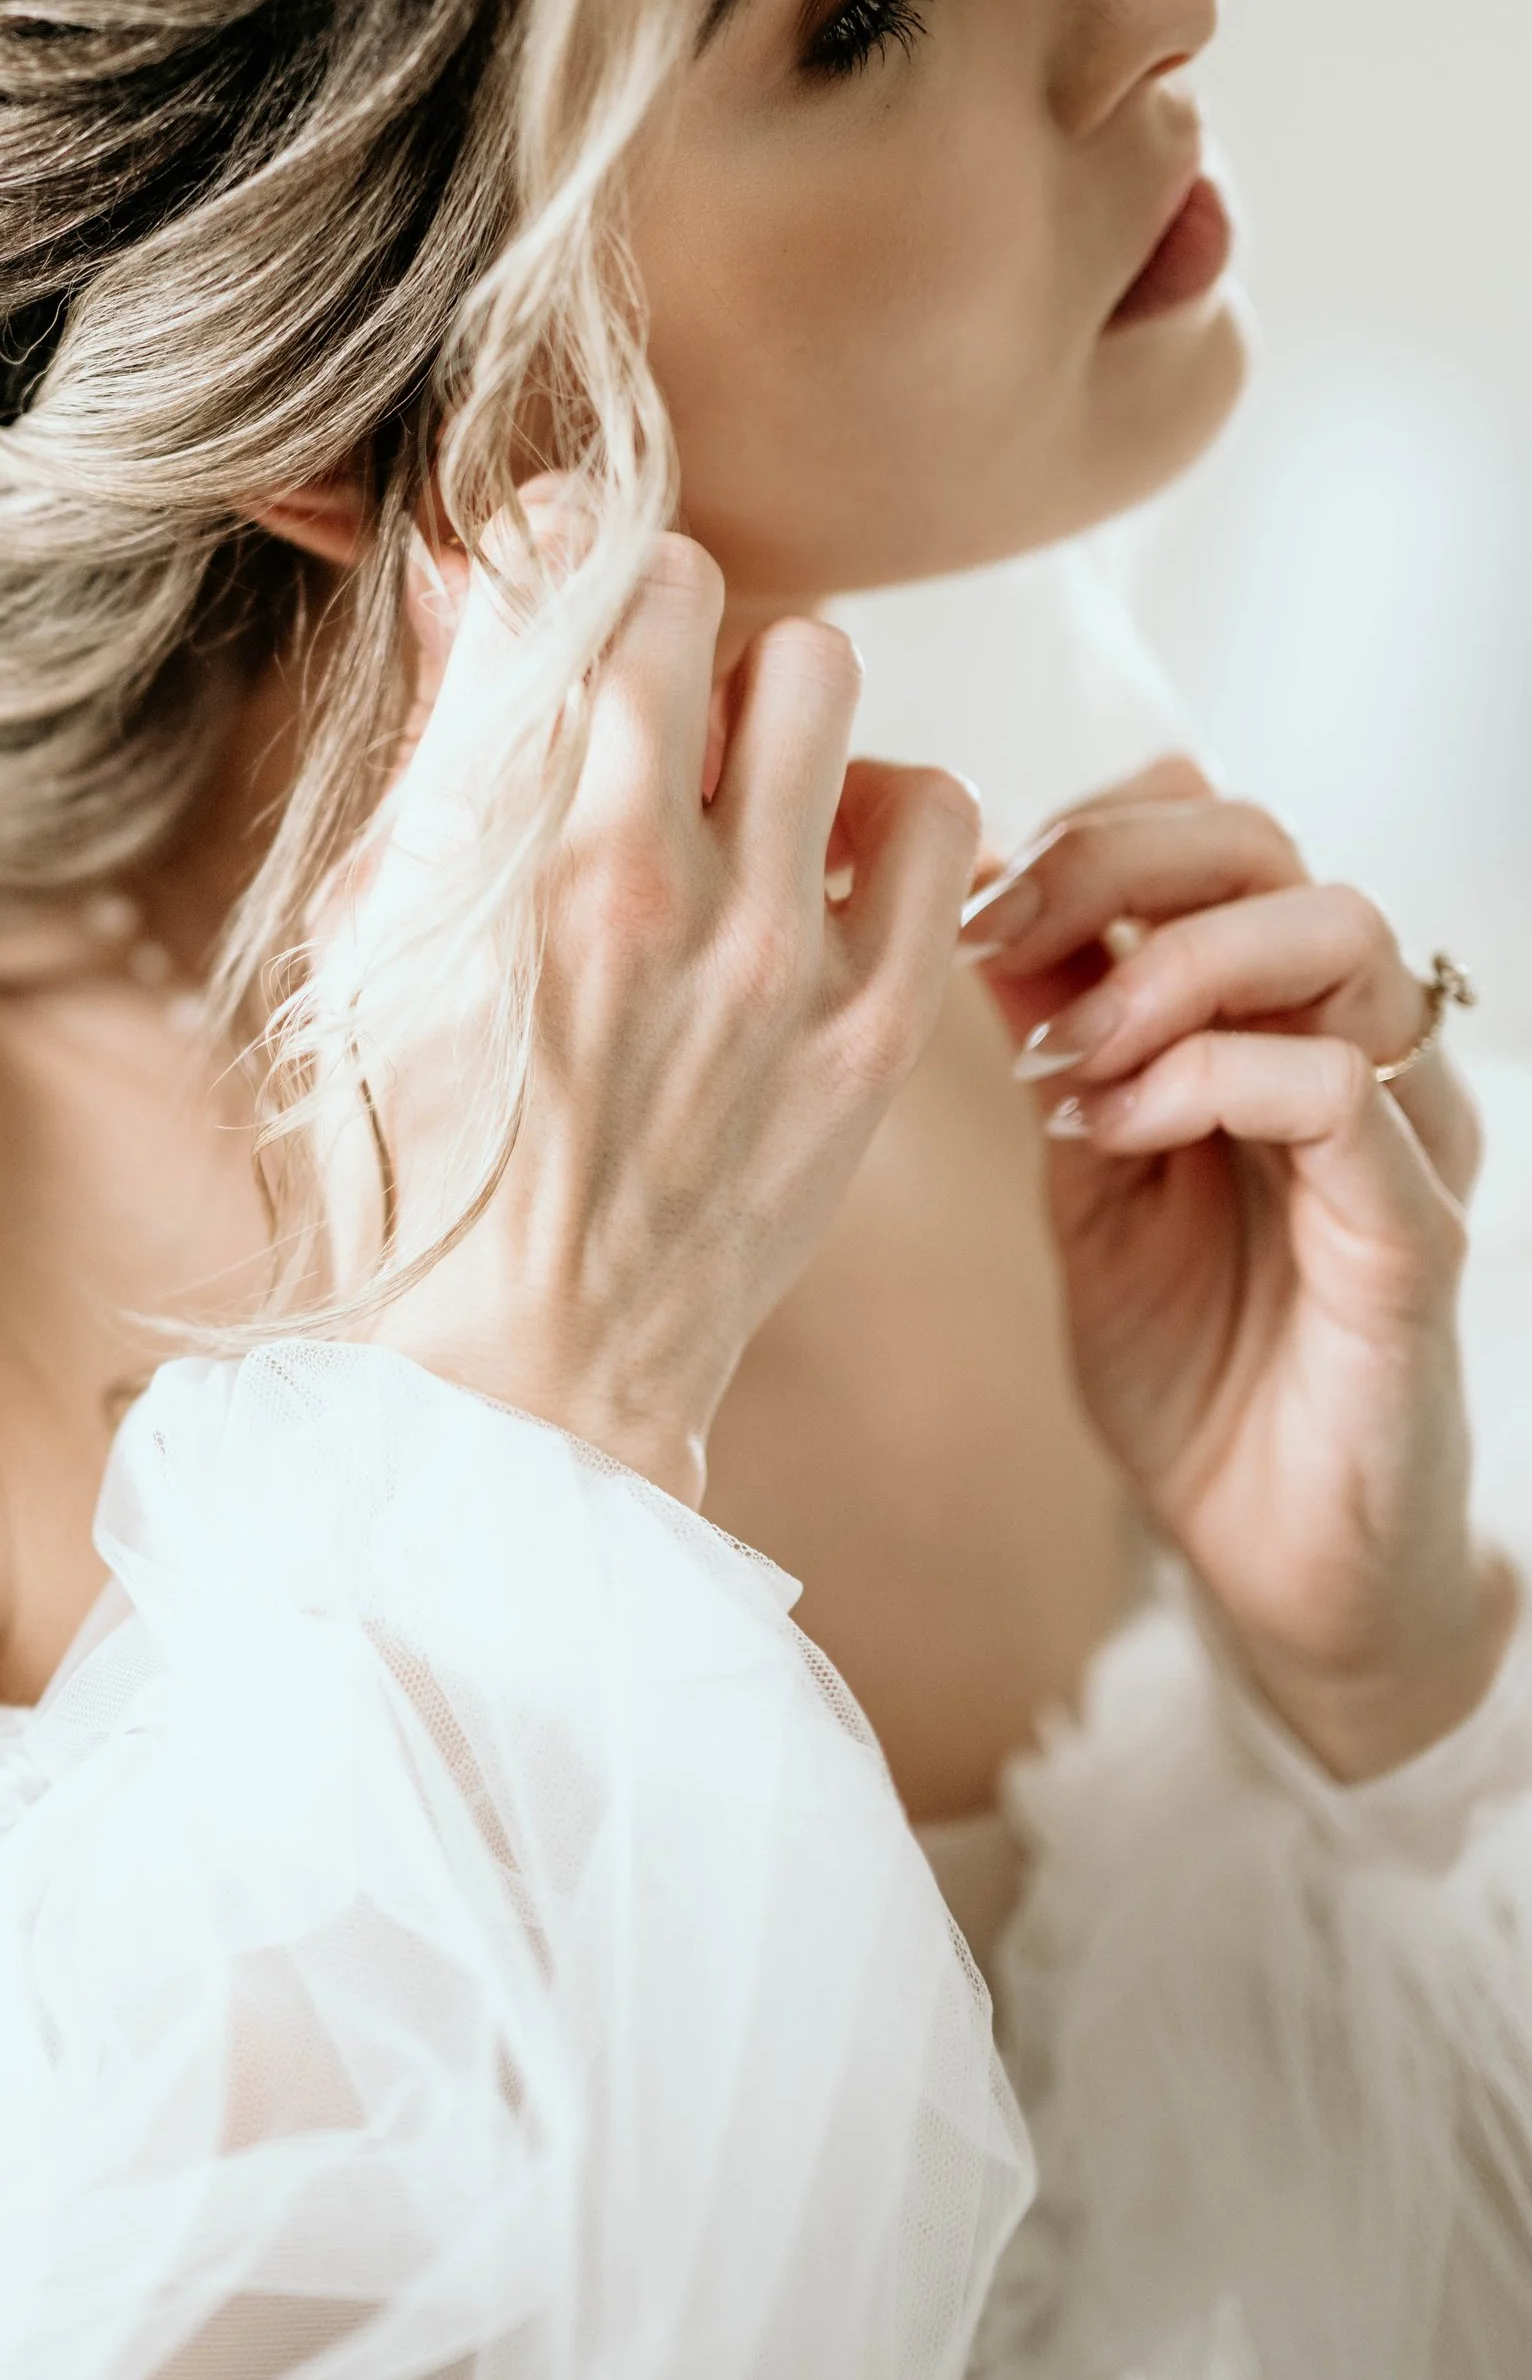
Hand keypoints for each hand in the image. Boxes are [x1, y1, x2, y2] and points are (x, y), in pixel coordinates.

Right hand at [319, 499, 980, 1501]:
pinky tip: (822, 873)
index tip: (559, 577)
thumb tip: (468, 565)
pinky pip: (935, 823)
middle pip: (724, 607)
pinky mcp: (874, 1032)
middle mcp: (658, 885)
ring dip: (782, 709)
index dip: (565, 550)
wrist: (517, 1375)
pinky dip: (881, 821)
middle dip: (680, 626)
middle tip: (649, 701)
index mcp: (509, 856)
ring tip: (737, 786)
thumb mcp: (369, 935)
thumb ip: (440, 745)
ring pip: (836, 685)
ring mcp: (783, 959)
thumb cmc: (409, 1153)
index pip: (575, 577)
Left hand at [963, 757, 1513, 1775]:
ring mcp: (1400, 1132)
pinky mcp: (1414, 1233)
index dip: (1084, 829)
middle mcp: (1355, 1044)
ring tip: (1064, 1058)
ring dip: (1168, 968)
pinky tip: (1115, 1130)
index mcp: (1272, 1015)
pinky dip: (1214, 1079)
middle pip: (1270, 847)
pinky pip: (1346, 1093)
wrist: (1270, 1550)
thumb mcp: (1087, 1167)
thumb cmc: (1192, 1359)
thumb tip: (968, 896)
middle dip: (1111, 863)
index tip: (965, 895)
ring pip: (1339, 935)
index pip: (1211, 828)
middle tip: (995, 938)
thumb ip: (1054, 1034)